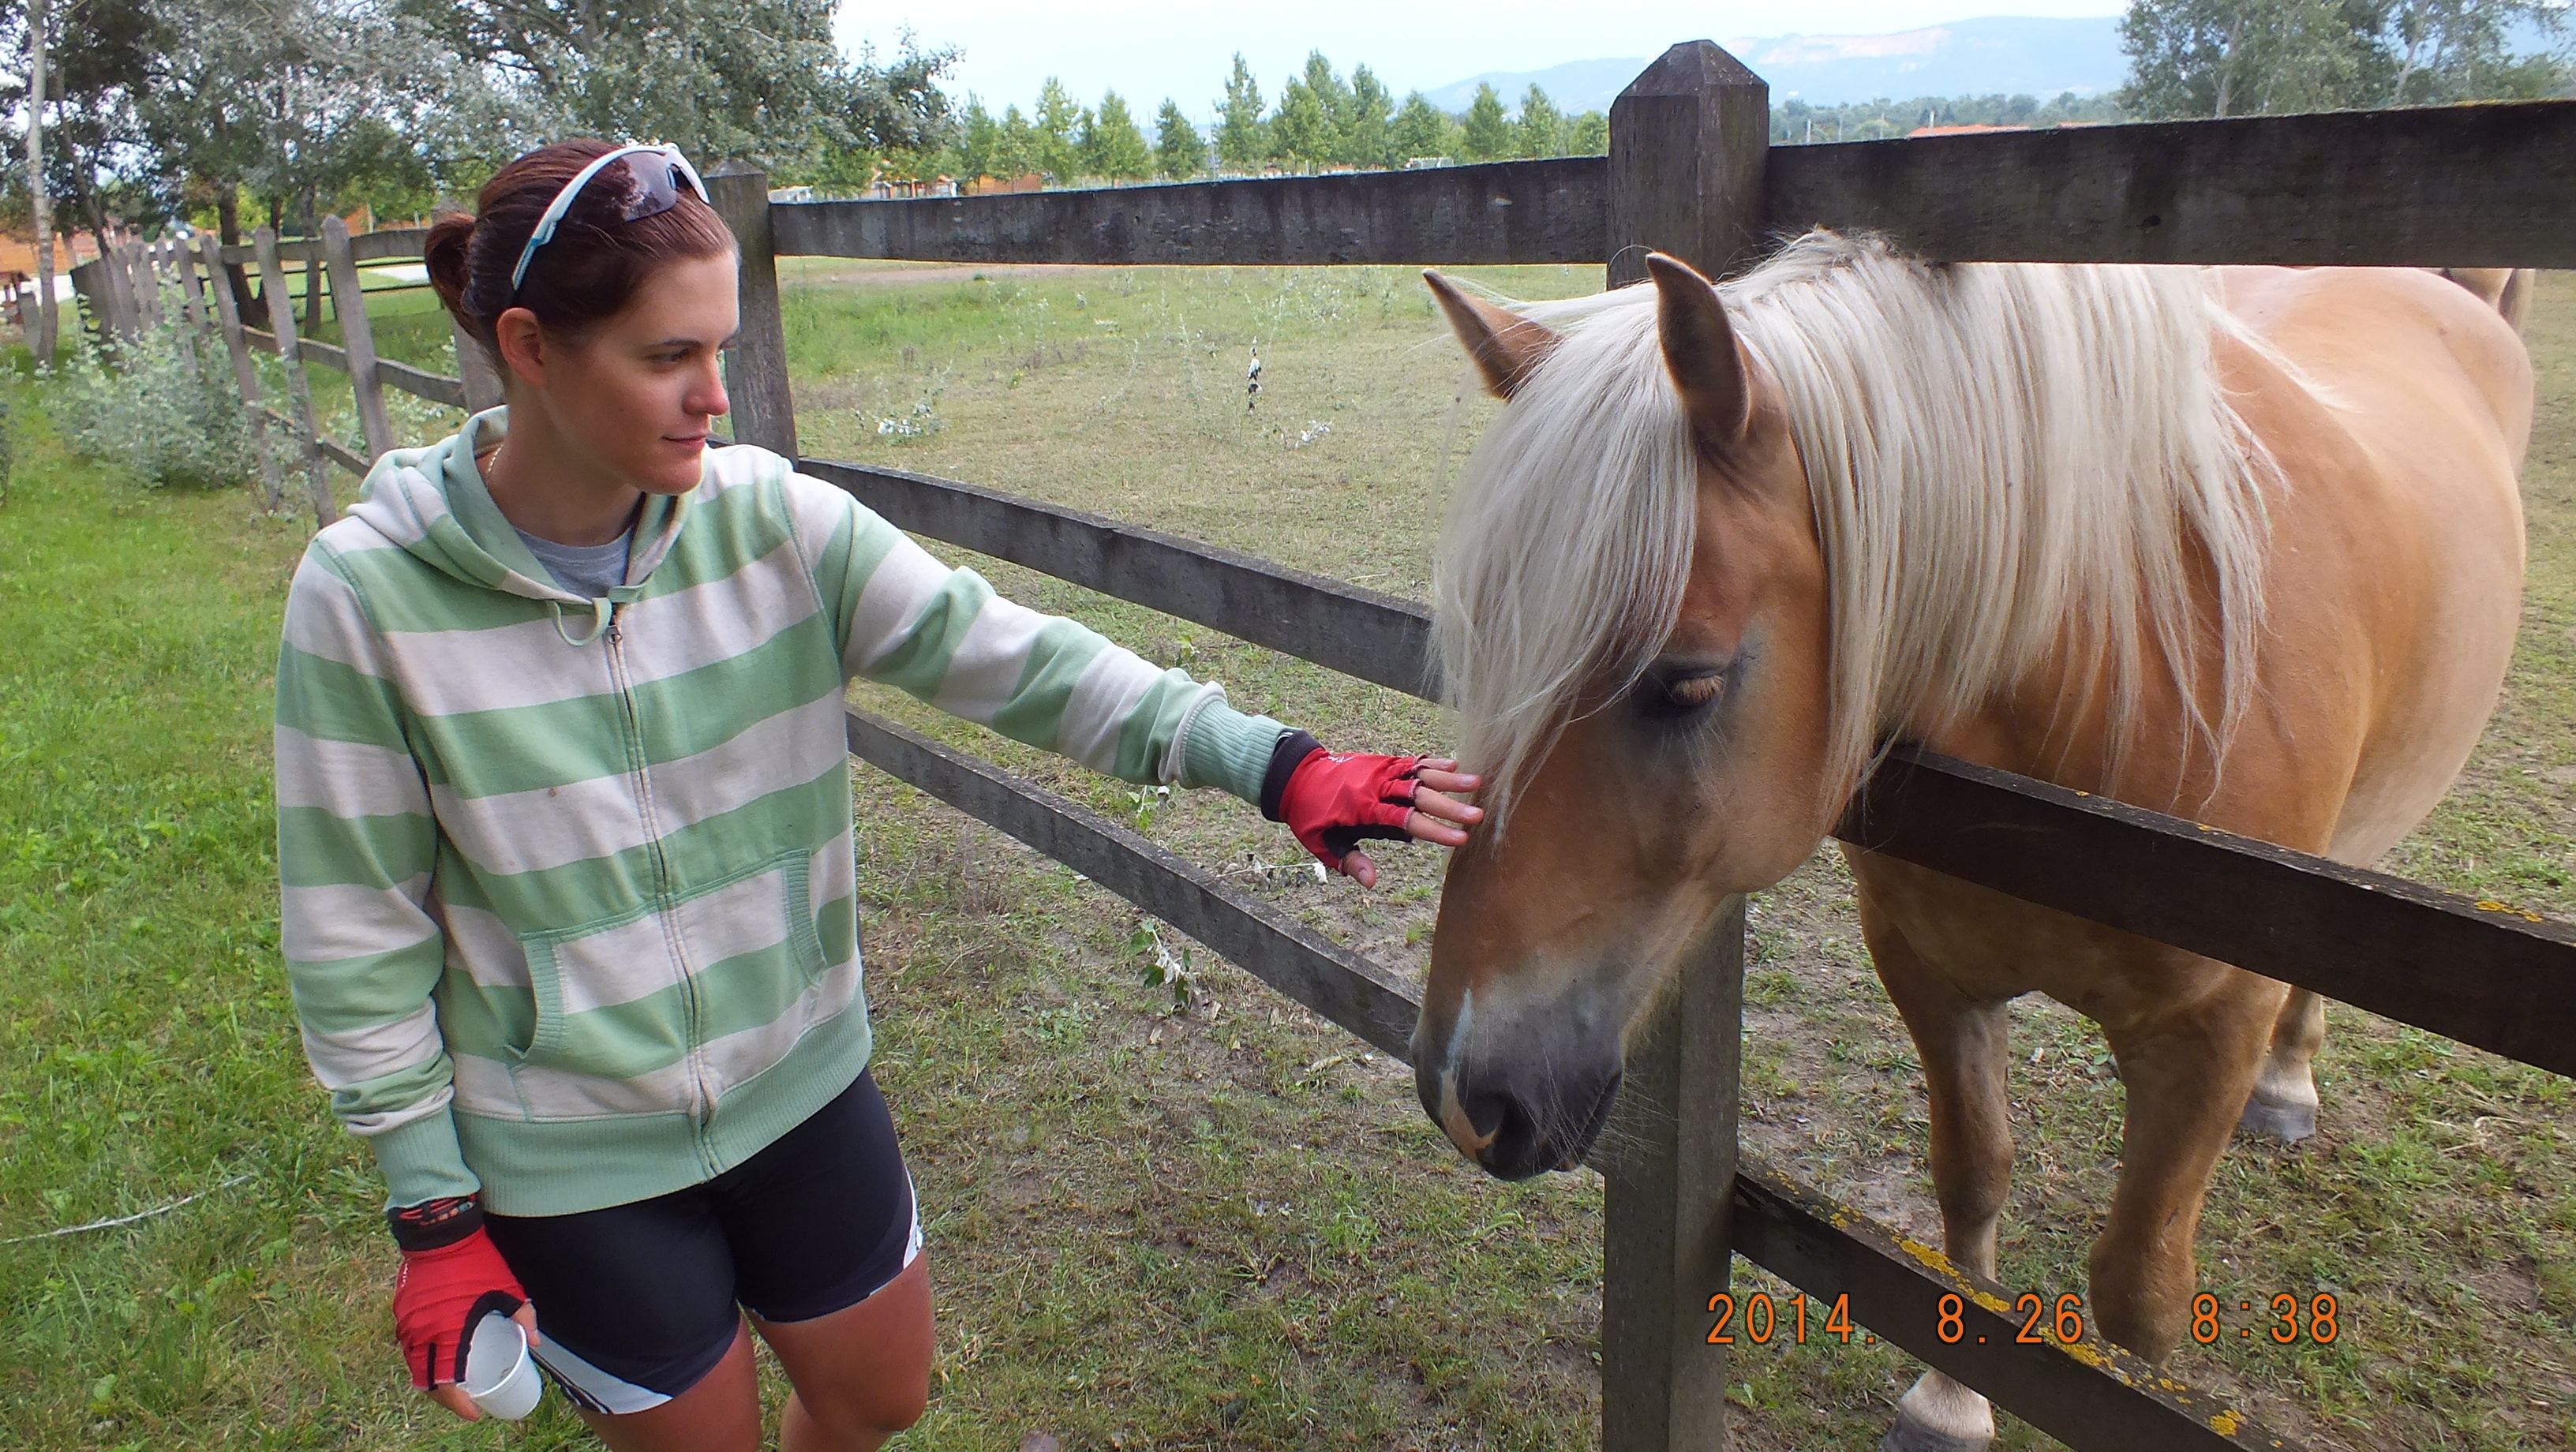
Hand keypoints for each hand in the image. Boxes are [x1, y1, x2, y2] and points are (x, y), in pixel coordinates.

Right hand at [391, 1210, 537, 1421]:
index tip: (475, 1412)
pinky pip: (407, 1346)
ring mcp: (407, 1323)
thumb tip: (535, 1341)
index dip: (459, 1404)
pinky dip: (420, 1360)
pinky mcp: (401, 1312)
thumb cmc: (476, 1260)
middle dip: (445, 1398)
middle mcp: (421, 1333)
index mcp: (447, 1331)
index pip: (447, 1382)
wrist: (440, 1233)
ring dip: (431, 1380)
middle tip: (465, 1402)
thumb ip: (523, 1314)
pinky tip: (435, 1360)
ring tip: (452, 1385)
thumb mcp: (505, 1287)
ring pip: (413, 1366)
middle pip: (427, 1382)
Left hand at [1268, 736, 1483, 888]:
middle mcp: (1376, 786)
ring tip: (1478, 783)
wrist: (1296, 776)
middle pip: (1419, 795)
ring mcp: (1380, 770)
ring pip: (1419, 773)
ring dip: (1449, 778)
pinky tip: (1454, 764)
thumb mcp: (1321, 842)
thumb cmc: (1310, 815)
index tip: (1460, 839)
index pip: (1406, 821)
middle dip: (1450, 806)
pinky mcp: (1382, 762)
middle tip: (1478, 815)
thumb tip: (1372, 881)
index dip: (1434, 829)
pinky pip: (1410, 761)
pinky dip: (1431, 763)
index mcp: (1363, 808)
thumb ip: (1349, 860)